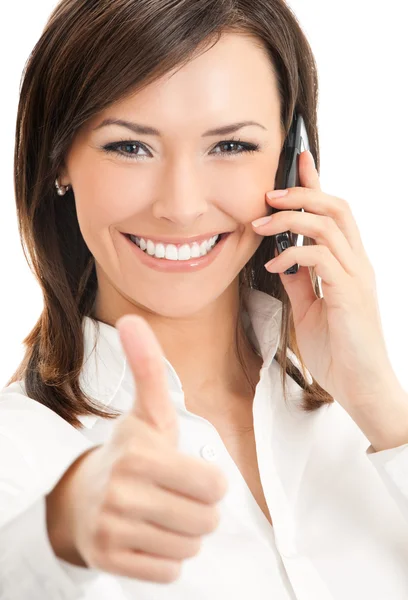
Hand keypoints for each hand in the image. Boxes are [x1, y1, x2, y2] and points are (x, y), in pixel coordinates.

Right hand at [72, 315, 227, 583]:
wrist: (81, 497)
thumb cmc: (128, 452)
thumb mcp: (146, 411)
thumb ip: (147, 367)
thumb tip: (131, 318)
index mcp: (140, 455)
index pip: (214, 486)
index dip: (210, 481)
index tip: (190, 473)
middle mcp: (122, 493)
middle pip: (206, 520)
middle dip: (199, 509)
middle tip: (174, 495)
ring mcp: (113, 530)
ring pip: (190, 546)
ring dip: (184, 533)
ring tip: (161, 513)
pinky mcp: (109, 560)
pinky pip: (170, 572)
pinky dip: (167, 556)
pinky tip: (148, 535)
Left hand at [251, 150, 398, 413]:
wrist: (360, 387)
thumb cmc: (338, 351)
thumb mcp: (310, 310)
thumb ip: (300, 281)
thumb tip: (283, 258)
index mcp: (349, 264)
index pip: (335, 214)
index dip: (316, 185)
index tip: (299, 161)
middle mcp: (357, 263)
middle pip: (337, 208)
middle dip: (302, 192)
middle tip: (269, 193)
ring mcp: (357, 276)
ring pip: (330, 225)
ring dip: (291, 218)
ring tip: (261, 223)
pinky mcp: (350, 293)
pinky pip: (321, 258)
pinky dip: (294, 254)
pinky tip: (274, 264)